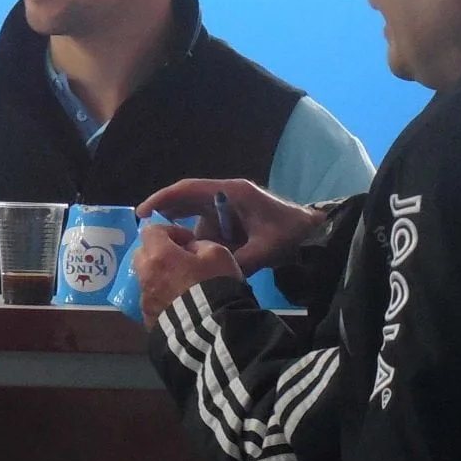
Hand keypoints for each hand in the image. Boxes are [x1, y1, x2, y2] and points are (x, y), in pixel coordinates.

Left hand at [132, 223, 240, 323]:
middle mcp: (145, 275)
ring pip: (146, 279)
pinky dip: (161, 297)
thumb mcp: (218, 254)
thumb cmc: (216, 286)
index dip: (170, 231)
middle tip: (181, 259)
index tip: (188, 240)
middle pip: (143, 254)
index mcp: (158, 255)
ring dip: (160, 276)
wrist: (213, 329)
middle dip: (160, 252)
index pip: (151, 231)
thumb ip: (200, 245)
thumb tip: (189, 248)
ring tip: (181, 283)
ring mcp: (144, 299)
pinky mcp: (148, 319)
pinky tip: (179, 303)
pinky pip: (151, 300)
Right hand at [136, 177, 324, 274]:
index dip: (163, 199)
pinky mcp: (235, 219)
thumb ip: (236, 260)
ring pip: (196, 215)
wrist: (317, 233)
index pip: (188, 189)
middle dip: (166, 214)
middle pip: (187, 199)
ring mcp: (230, 206)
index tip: (143, 213)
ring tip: (170, 251)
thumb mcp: (264, 250)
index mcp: (232, 193)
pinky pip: (208, 225)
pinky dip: (198, 237)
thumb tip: (208, 271)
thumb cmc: (292, 234)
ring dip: (184, 231)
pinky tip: (192, 254)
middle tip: (146, 234)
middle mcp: (227, 195)